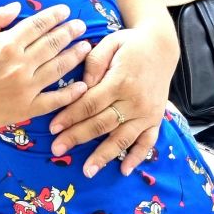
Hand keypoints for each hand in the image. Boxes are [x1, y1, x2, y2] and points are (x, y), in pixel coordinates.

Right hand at [0, 2, 90, 133]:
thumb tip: (17, 7)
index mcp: (6, 44)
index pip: (37, 25)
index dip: (53, 16)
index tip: (65, 10)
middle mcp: (19, 65)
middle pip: (52, 44)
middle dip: (69, 32)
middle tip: (81, 25)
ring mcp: (24, 88)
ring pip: (57, 69)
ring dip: (75, 56)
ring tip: (86, 47)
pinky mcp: (24, 109)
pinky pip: (53, 100)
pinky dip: (69, 94)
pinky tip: (80, 86)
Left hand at [48, 27, 176, 176]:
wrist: (161, 46)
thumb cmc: (128, 44)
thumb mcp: (109, 44)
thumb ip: (93, 63)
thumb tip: (81, 85)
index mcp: (119, 81)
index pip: (90, 103)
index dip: (70, 116)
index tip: (53, 127)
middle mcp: (134, 100)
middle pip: (102, 123)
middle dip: (78, 137)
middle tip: (58, 149)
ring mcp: (147, 112)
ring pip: (123, 137)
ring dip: (104, 155)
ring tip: (88, 170)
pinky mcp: (156, 118)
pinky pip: (148, 141)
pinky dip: (137, 157)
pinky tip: (123, 170)